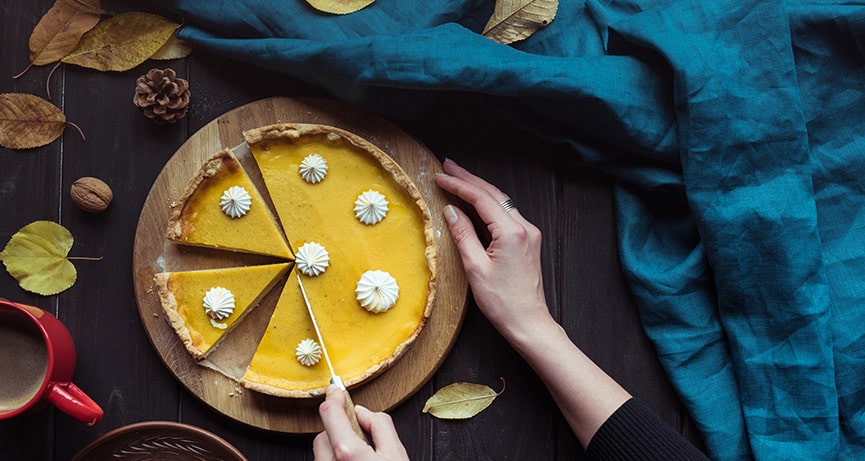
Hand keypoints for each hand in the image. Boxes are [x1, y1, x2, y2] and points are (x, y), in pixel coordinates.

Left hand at [313, 385, 408, 460]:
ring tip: (357, 459)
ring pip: (321, 453)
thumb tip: (364, 412)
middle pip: (322, 436)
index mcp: (347, 452)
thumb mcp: (396, 455)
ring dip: (335, 449)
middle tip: (360, 439)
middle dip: (338, 432)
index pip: (330, 413)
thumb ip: (381, 427)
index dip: (334, 398)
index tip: (335, 391)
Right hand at [434, 159, 553, 343]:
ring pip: (501, 202)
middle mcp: (524, 228)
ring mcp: (528, 233)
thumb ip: (463, 235)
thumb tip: (451, 211)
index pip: (481, 199)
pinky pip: (506, 214)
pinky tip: (475, 202)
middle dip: (469, 179)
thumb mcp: (475, 268)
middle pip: (493, 194)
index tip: (440, 176)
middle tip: (447, 167)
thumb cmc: (502, 302)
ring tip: (458, 179)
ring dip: (479, 189)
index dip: (458, 185)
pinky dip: (488, 204)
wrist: (528, 322)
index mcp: (511, 232)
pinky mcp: (527, 241)